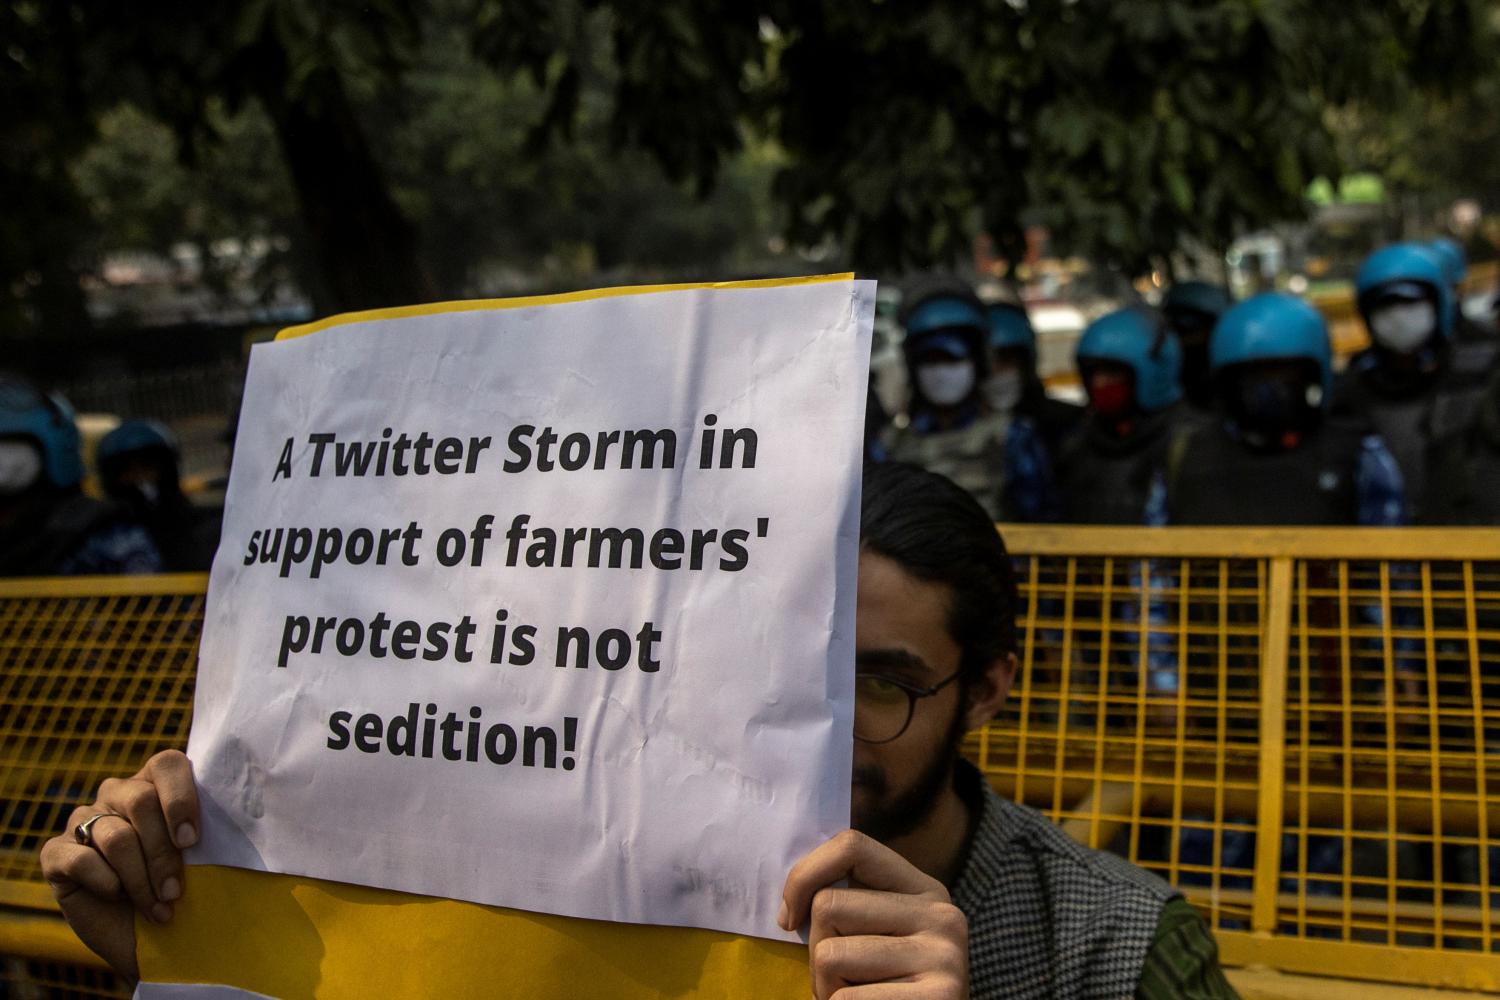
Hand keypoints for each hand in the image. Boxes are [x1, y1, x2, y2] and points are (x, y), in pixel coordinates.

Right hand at [38, 749, 199, 980]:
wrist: (149, 939)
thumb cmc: (184, 891)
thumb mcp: (206, 859)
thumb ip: (214, 831)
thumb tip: (249, 815)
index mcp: (158, 785)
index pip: (168, 763)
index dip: (181, 799)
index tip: (192, 841)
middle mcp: (119, 794)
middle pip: (141, 801)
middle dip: (162, 852)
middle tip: (175, 890)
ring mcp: (84, 820)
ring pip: (115, 835)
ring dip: (139, 879)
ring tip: (158, 906)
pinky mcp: (56, 853)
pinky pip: (77, 858)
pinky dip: (103, 883)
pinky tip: (115, 897)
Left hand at [780, 829, 968, 999]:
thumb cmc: (889, 992)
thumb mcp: (881, 938)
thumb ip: (853, 908)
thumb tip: (788, 911)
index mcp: (925, 890)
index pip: (851, 847)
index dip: (803, 876)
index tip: (789, 919)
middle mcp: (941, 915)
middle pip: (828, 905)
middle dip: (815, 951)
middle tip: (839, 981)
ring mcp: (944, 956)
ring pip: (829, 954)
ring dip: (825, 988)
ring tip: (854, 998)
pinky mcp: (940, 996)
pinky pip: (845, 998)